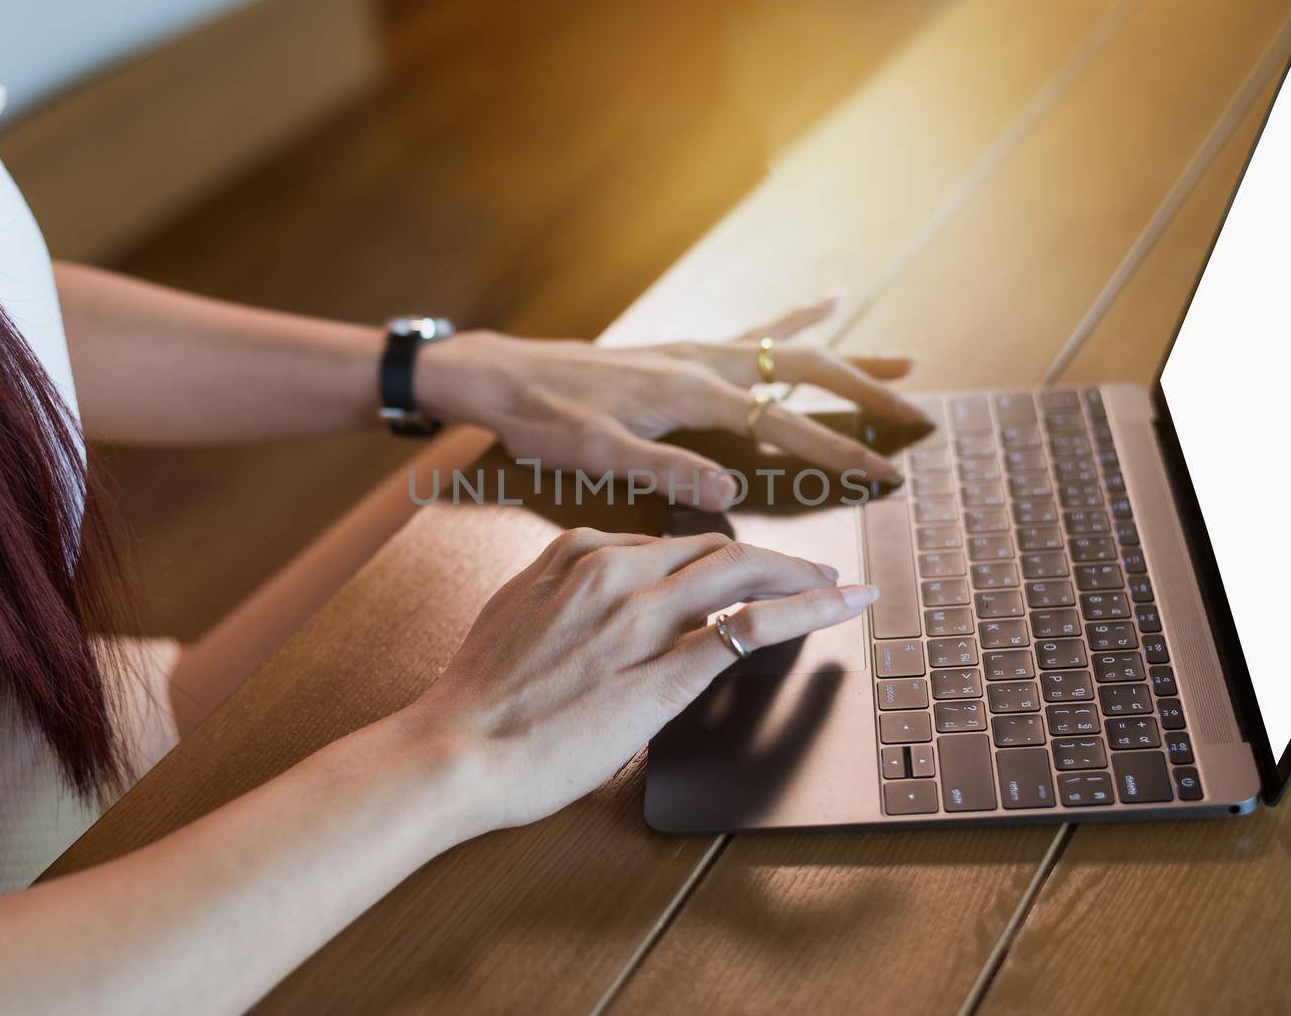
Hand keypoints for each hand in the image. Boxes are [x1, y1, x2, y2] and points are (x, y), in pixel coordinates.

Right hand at [403, 528, 877, 829]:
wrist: (454, 749)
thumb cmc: (477, 701)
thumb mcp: (516, 617)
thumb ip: (562, 598)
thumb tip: (595, 608)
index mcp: (575, 555)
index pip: (667, 543)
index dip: (716, 555)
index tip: (740, 569)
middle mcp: (612, 571)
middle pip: (715, 546)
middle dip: (773, 557)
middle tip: (812, 571)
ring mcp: (641, 618)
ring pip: (741, 572)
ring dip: (800, 574)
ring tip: (837, 586)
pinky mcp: (662, 672)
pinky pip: (748, 629)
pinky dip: (805, 610)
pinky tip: (836, 606)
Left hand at [416, 297, 926, 509]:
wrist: (502, 376)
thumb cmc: (544, 421)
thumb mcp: (595, 456)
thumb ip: (663, 472)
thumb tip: (729, 494)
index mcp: (691, 394)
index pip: (784, 425)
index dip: (839, 452)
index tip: (887, 474)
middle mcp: (703, 362)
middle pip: (807, 371)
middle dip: (867, 394)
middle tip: (918, 417)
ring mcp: (696, 350)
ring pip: (792, 347)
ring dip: (850, 356)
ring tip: (907, 359)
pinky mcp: (683, 350)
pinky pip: (755, 331)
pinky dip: (798, 318)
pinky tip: (828, 303)